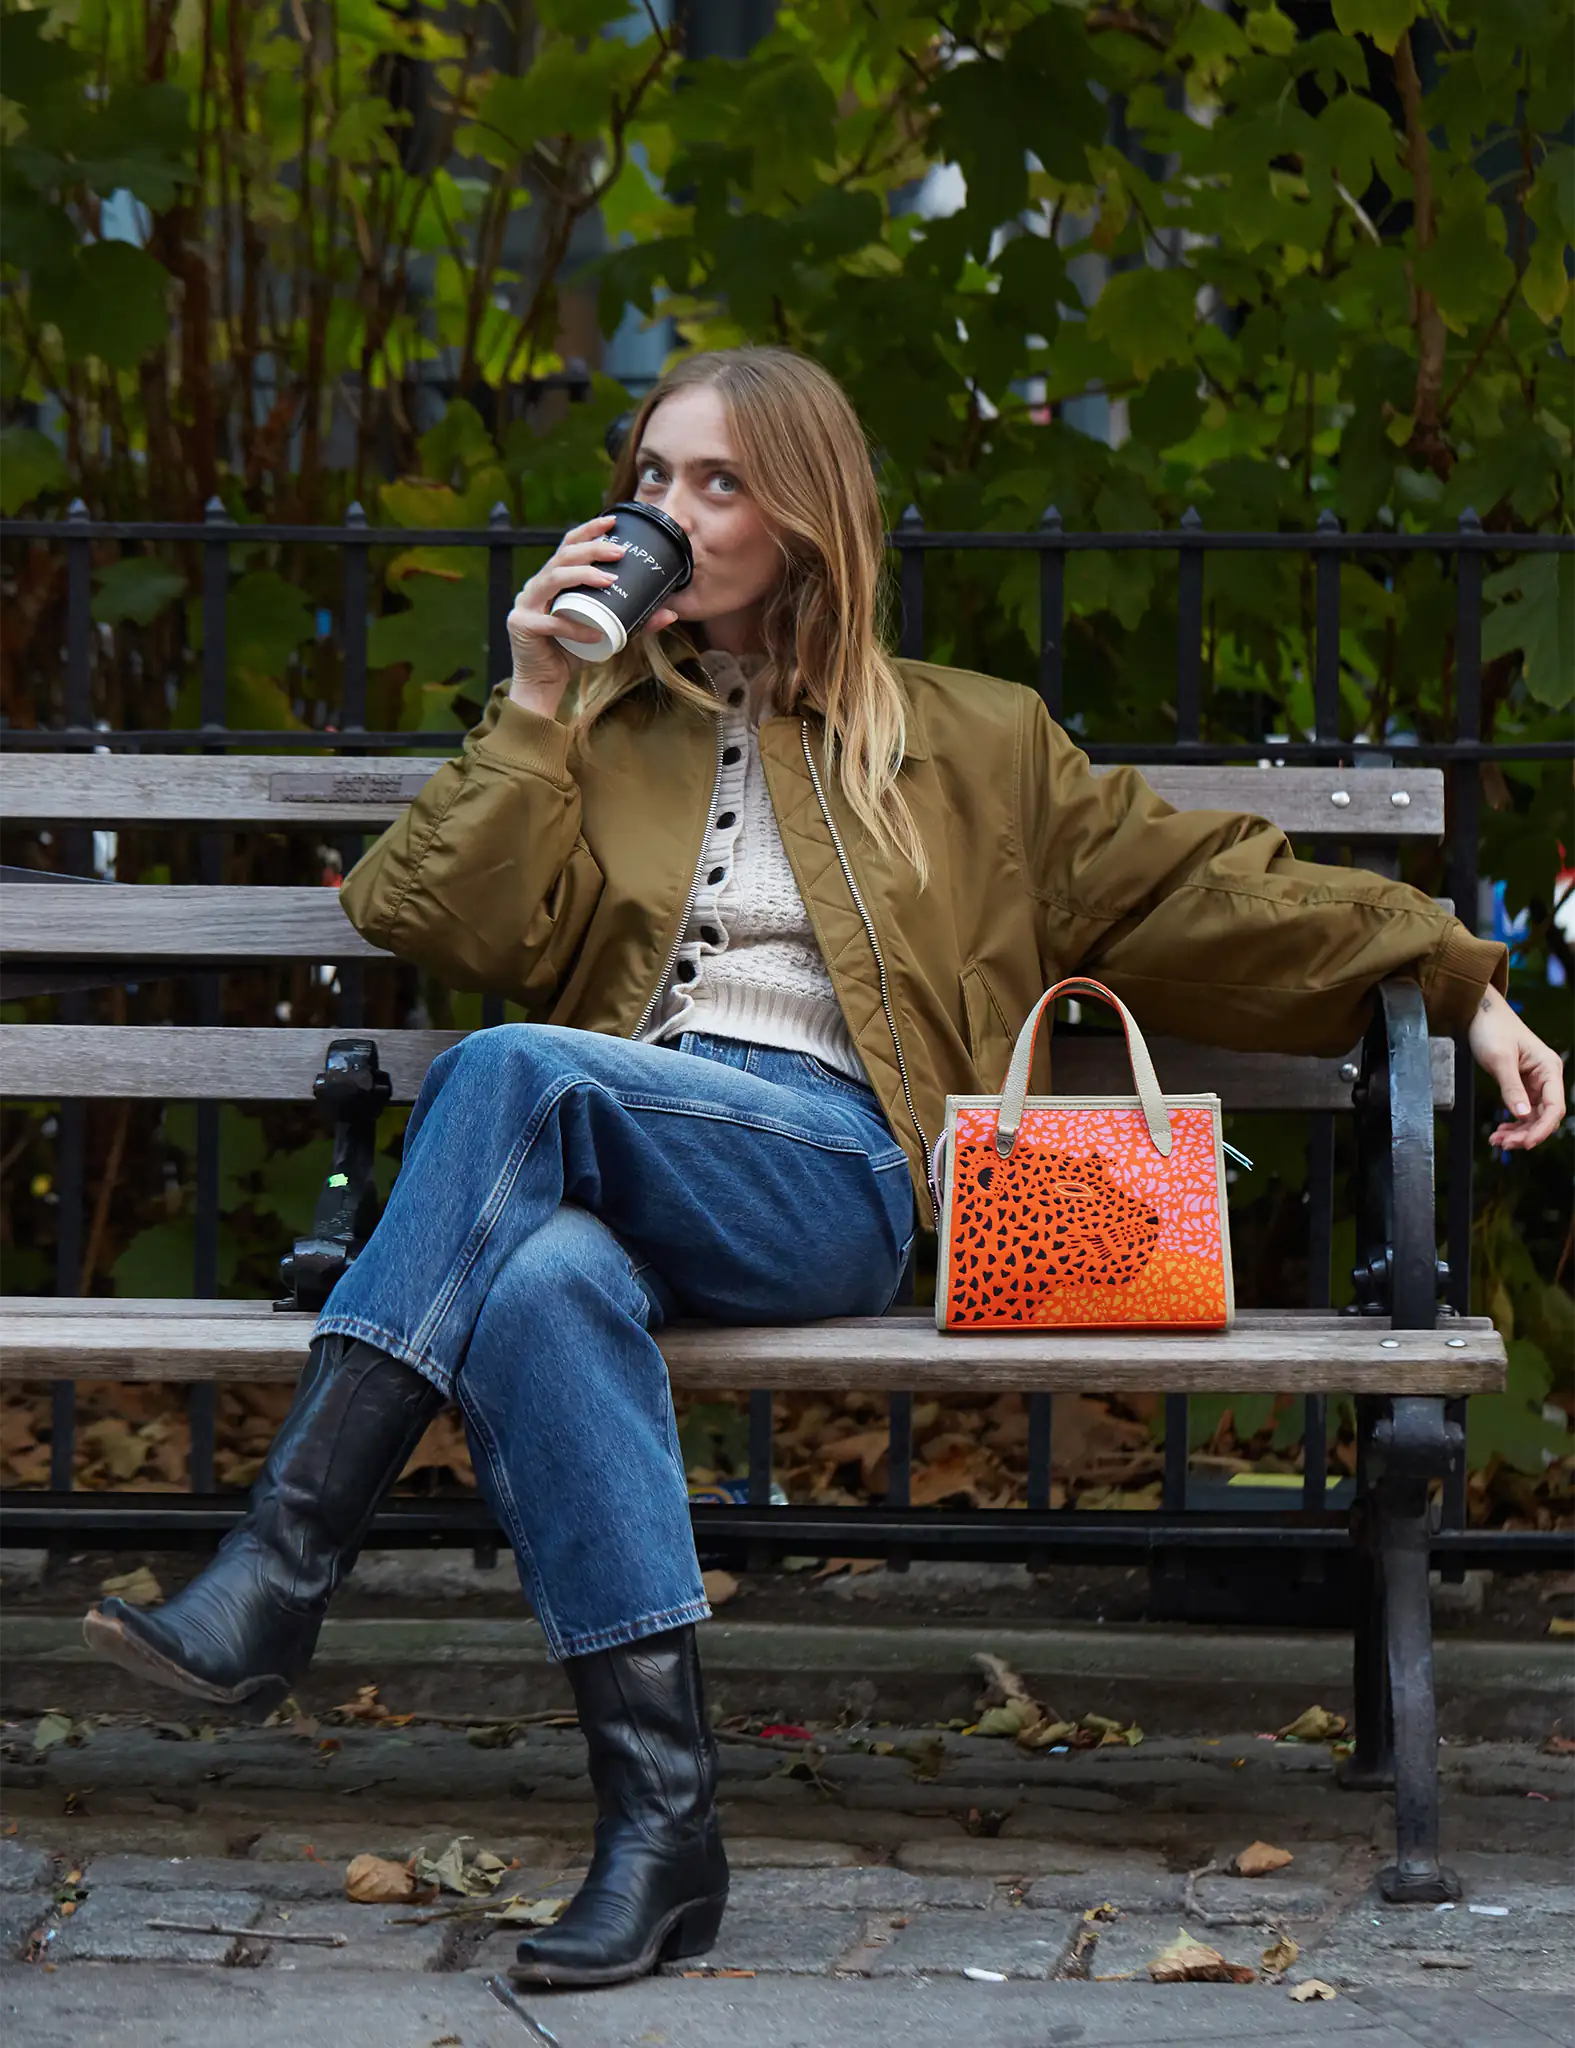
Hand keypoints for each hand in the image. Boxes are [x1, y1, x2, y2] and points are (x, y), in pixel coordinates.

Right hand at [506, 513, 680, 716]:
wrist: (544, 683)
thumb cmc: (573, 652)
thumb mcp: (607, 632)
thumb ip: (635, 622)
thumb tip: (671, 614)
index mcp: (552, 580)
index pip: (568, 546)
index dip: (588, 530)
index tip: (613, 521)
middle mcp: (536, 586)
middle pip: (562, 557)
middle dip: (592, 549)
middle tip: (619, 552)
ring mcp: (525, 604)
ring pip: (552, 580)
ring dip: (582, 576)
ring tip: (609, 580)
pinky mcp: (522, 625)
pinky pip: (551, 623)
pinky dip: (575, 628)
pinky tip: (596, 633)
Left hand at [1467, 984, 1566, 1151]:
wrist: (1478, 1012)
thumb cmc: (1492, 1028)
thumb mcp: (1500, 1060)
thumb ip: (1511, 1089)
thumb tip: (1523, 1115)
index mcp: (1549, 1068)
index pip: (1554, 1107)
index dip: (1542, 1129)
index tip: (1525, 1144)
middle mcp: (1546, 1077)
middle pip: (1544, 1115)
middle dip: (1526, 1133)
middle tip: (1503, 1144)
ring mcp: (1534, 1082)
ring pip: (1532, 1116)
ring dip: (1517, 1131)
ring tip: (1497, 1140)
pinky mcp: (1520, 1084)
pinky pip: (1521, 1110)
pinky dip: (1512, 1123)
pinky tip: (1499, 1132)